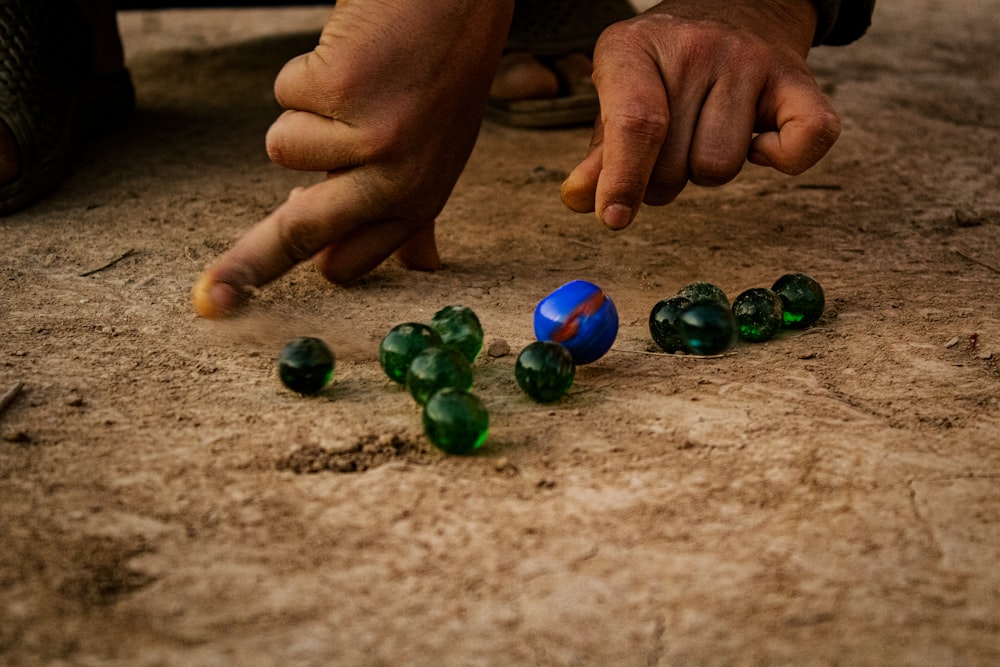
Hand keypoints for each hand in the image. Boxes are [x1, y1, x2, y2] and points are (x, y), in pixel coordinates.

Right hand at [193, 0, 513, 317]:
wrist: (454, 1)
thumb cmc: (439, 76)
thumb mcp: (437, 154)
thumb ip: (414, 212)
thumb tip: (420, 266)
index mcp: (418, 200)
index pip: (347, 262)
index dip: (297, 271)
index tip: (237, 300)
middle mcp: (399, 180)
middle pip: (301, 234)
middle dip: (246, 268)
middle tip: (209, 300)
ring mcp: (371, 138)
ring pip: (283, 147)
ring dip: (303, 112)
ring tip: (351, 84)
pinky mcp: (341, 91)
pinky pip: (286, 94)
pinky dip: (306, 69)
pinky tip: (349, 55)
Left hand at [561, 0, 840, 228]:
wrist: (734, 9)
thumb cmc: (664, 69)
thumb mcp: (619, 95)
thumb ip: (601, 153)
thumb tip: (580, 199)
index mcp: (634, 47)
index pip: (635, 123)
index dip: (623, 179)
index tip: (614, 218)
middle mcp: (696, 46)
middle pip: (676, 166)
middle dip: (665, 180)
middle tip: (669, 149)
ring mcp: (751, 59)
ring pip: (721, 168)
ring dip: (709, 171)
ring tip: (705, 134)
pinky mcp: (799, 78)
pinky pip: (802, 147)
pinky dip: (781, 161)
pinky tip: (758, 142)